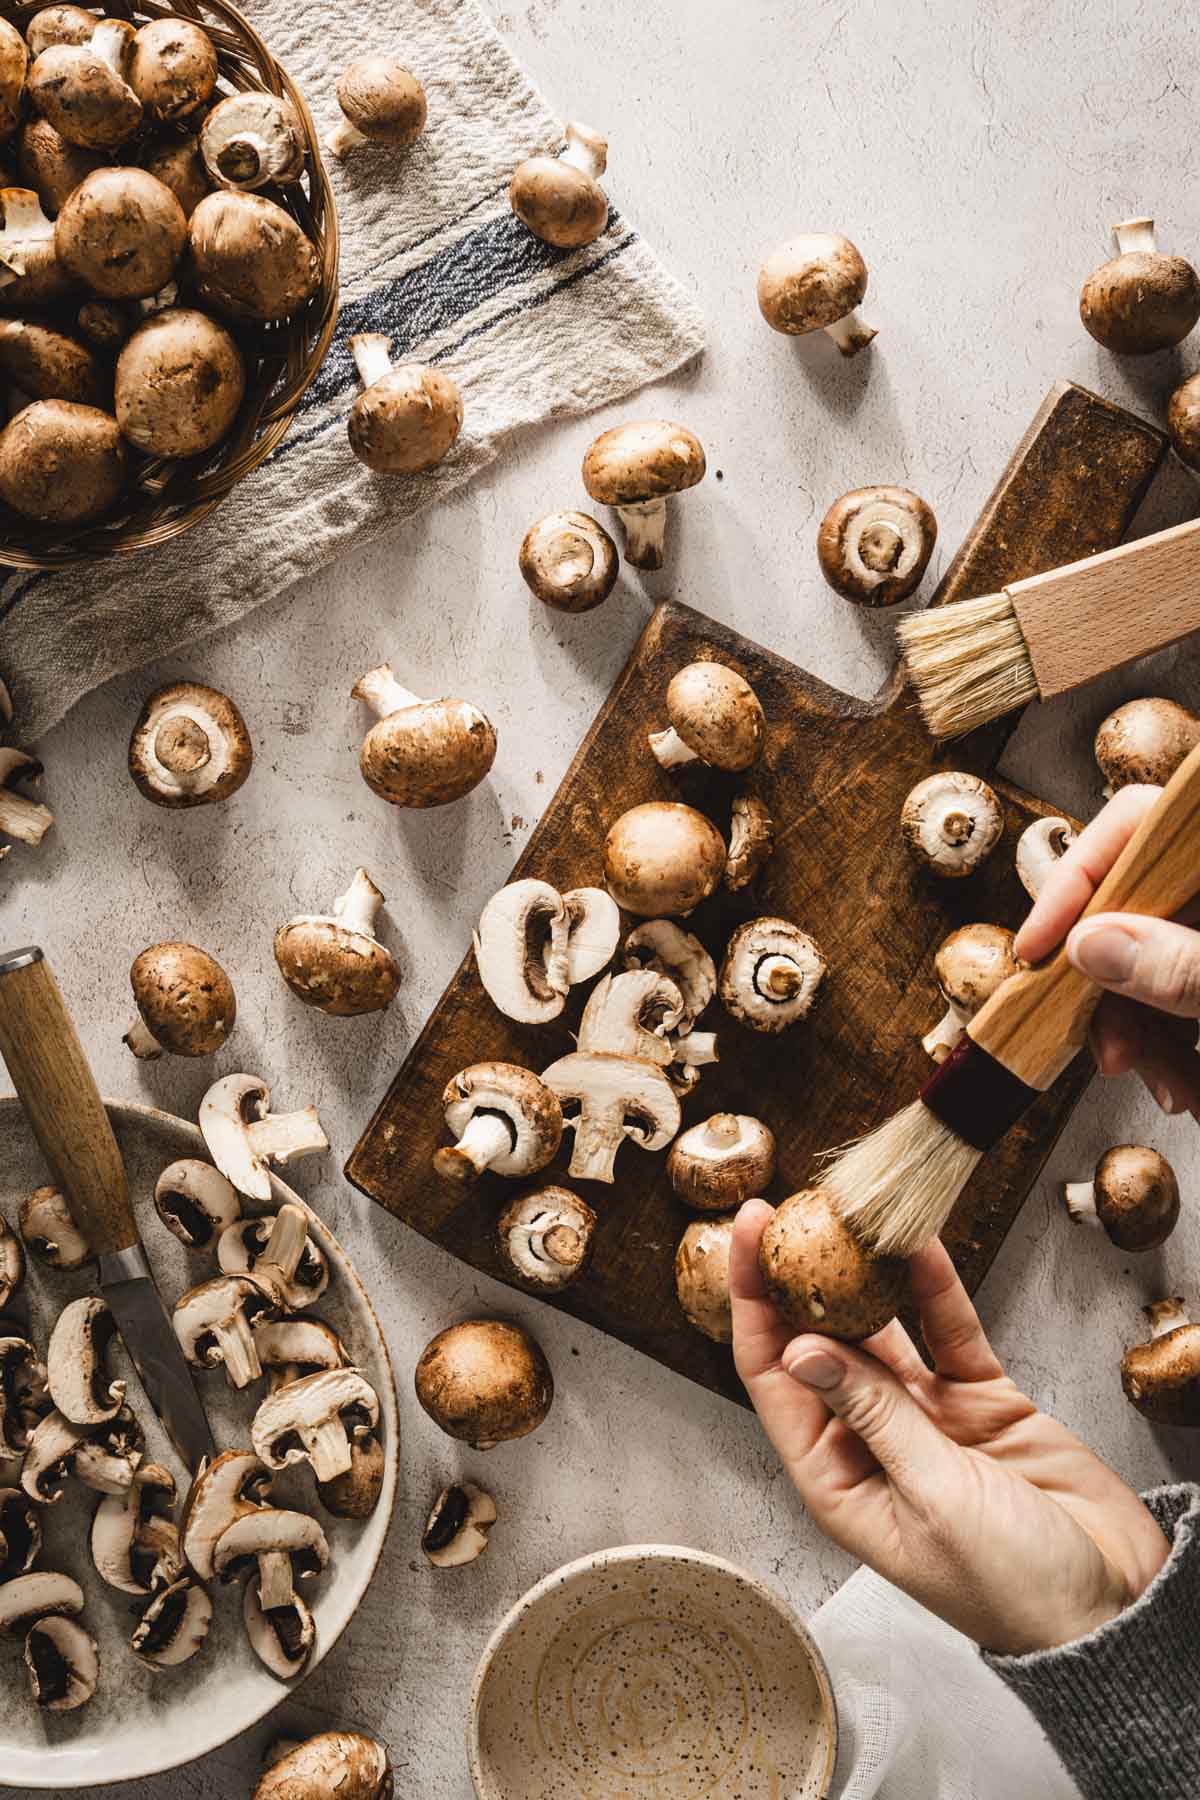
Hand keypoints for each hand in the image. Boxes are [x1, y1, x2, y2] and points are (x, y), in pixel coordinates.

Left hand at [731, 1202, 1168, 1654]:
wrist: (1109, 1605)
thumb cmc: (1010, 1587)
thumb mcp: (930, 1497)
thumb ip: (873, 1414)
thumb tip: (801, 1348)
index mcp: (836, 1478)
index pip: (773, 1377)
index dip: (754, 1305)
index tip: (749, 1240)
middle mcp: (870, 1440)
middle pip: (821, 1340)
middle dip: (803, 1277)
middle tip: (792, 1207)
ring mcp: (925, 1416)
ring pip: (885, 1328)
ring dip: (869, 1275)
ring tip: (850, 1214)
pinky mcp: (978, 1398)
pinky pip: (949, 1331)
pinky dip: (936, 1289)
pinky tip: (920, 1246)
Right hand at [1015, 783, 1199, 1115]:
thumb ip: (1182, 965)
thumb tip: (1090, 948)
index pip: (1137, 822)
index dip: (1077, 883)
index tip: (1040, 952)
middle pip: (1139, 900)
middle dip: (1114, 986)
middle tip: (1112, 1051)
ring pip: (1158, 954)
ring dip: (1148, 1032)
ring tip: (1170, 1089)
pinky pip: (1187, 984)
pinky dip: (1178, 1038)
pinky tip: (1185, 1082)